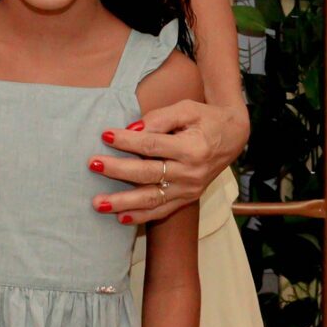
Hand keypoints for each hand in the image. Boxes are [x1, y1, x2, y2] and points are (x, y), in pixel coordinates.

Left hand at [94, 98, 248, 224]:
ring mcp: (190, 189)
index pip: (152, 146)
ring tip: (98, 203)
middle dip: (117, 171)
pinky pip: (162, 211)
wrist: (233, 136)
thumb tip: (132, 129)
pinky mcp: (187, 198)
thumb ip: (159, 118)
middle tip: (93, 164)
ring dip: (123, 203)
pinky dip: (141, 216)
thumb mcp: (186, 108)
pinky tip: (120, 218)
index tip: (105, 135)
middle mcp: (191, 174)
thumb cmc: (206, 118)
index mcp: (192, 149)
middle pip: (147, 174)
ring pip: (152, 199)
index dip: (127, 141)